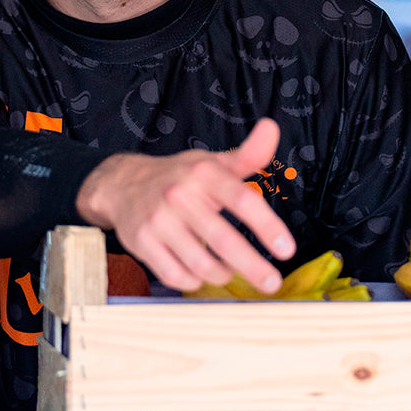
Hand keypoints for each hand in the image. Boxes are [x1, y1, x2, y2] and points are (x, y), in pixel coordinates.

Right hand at [75, 117, 295, 291]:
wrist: (123, 184)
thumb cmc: (178, 176)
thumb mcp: (212, 162)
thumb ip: (247, 154)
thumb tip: (271, 127)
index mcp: (203, 173)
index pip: (242, 200)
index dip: (267, 226)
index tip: (287, 249)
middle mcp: (179, 195)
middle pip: (223, 240)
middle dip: (252, 266)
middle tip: (271, 283)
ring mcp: (158, 221)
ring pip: (200, 264)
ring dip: (222, 274)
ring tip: (230, 272)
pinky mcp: (141, 242)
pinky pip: (174, 274)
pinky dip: (194, 282)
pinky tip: (200, 276)